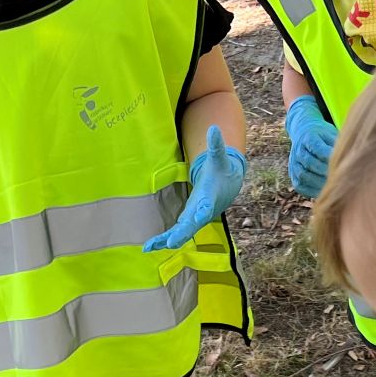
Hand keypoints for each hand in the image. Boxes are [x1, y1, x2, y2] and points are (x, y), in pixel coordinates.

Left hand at [143, 125, 247, 252]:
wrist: (226, 187)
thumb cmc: (221, 170)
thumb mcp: (220, 157)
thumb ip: (217, 145)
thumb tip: (215, 128)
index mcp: (209, 197)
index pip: (207, 205)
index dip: (204, 211)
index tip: (200, 218)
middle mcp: (201, 212)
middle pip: (191, 225)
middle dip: (180, 234)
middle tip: (170, 243)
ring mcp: (194, 219)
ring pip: (180, 233)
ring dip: (165, 241)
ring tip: (149, 247)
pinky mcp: (187, 221)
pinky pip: (174, 233)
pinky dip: (163, 240)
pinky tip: (149, 246)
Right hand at [283, 96, 336, 198]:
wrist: (304, 134)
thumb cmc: (324, 136)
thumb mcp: (331, 134)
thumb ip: (337, 145)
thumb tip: (349, 157)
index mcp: (308, 137)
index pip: (317, 148)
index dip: (329, 157)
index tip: (342, 164)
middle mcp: (298, 150)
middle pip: (310, 163)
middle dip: (326, 172)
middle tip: (340, 179)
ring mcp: (294, 164)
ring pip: (304, 176)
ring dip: (319, 183)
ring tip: (334, 187)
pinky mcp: (293, 175)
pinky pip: (301, 186)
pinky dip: (312, 191)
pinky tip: (324, 192)